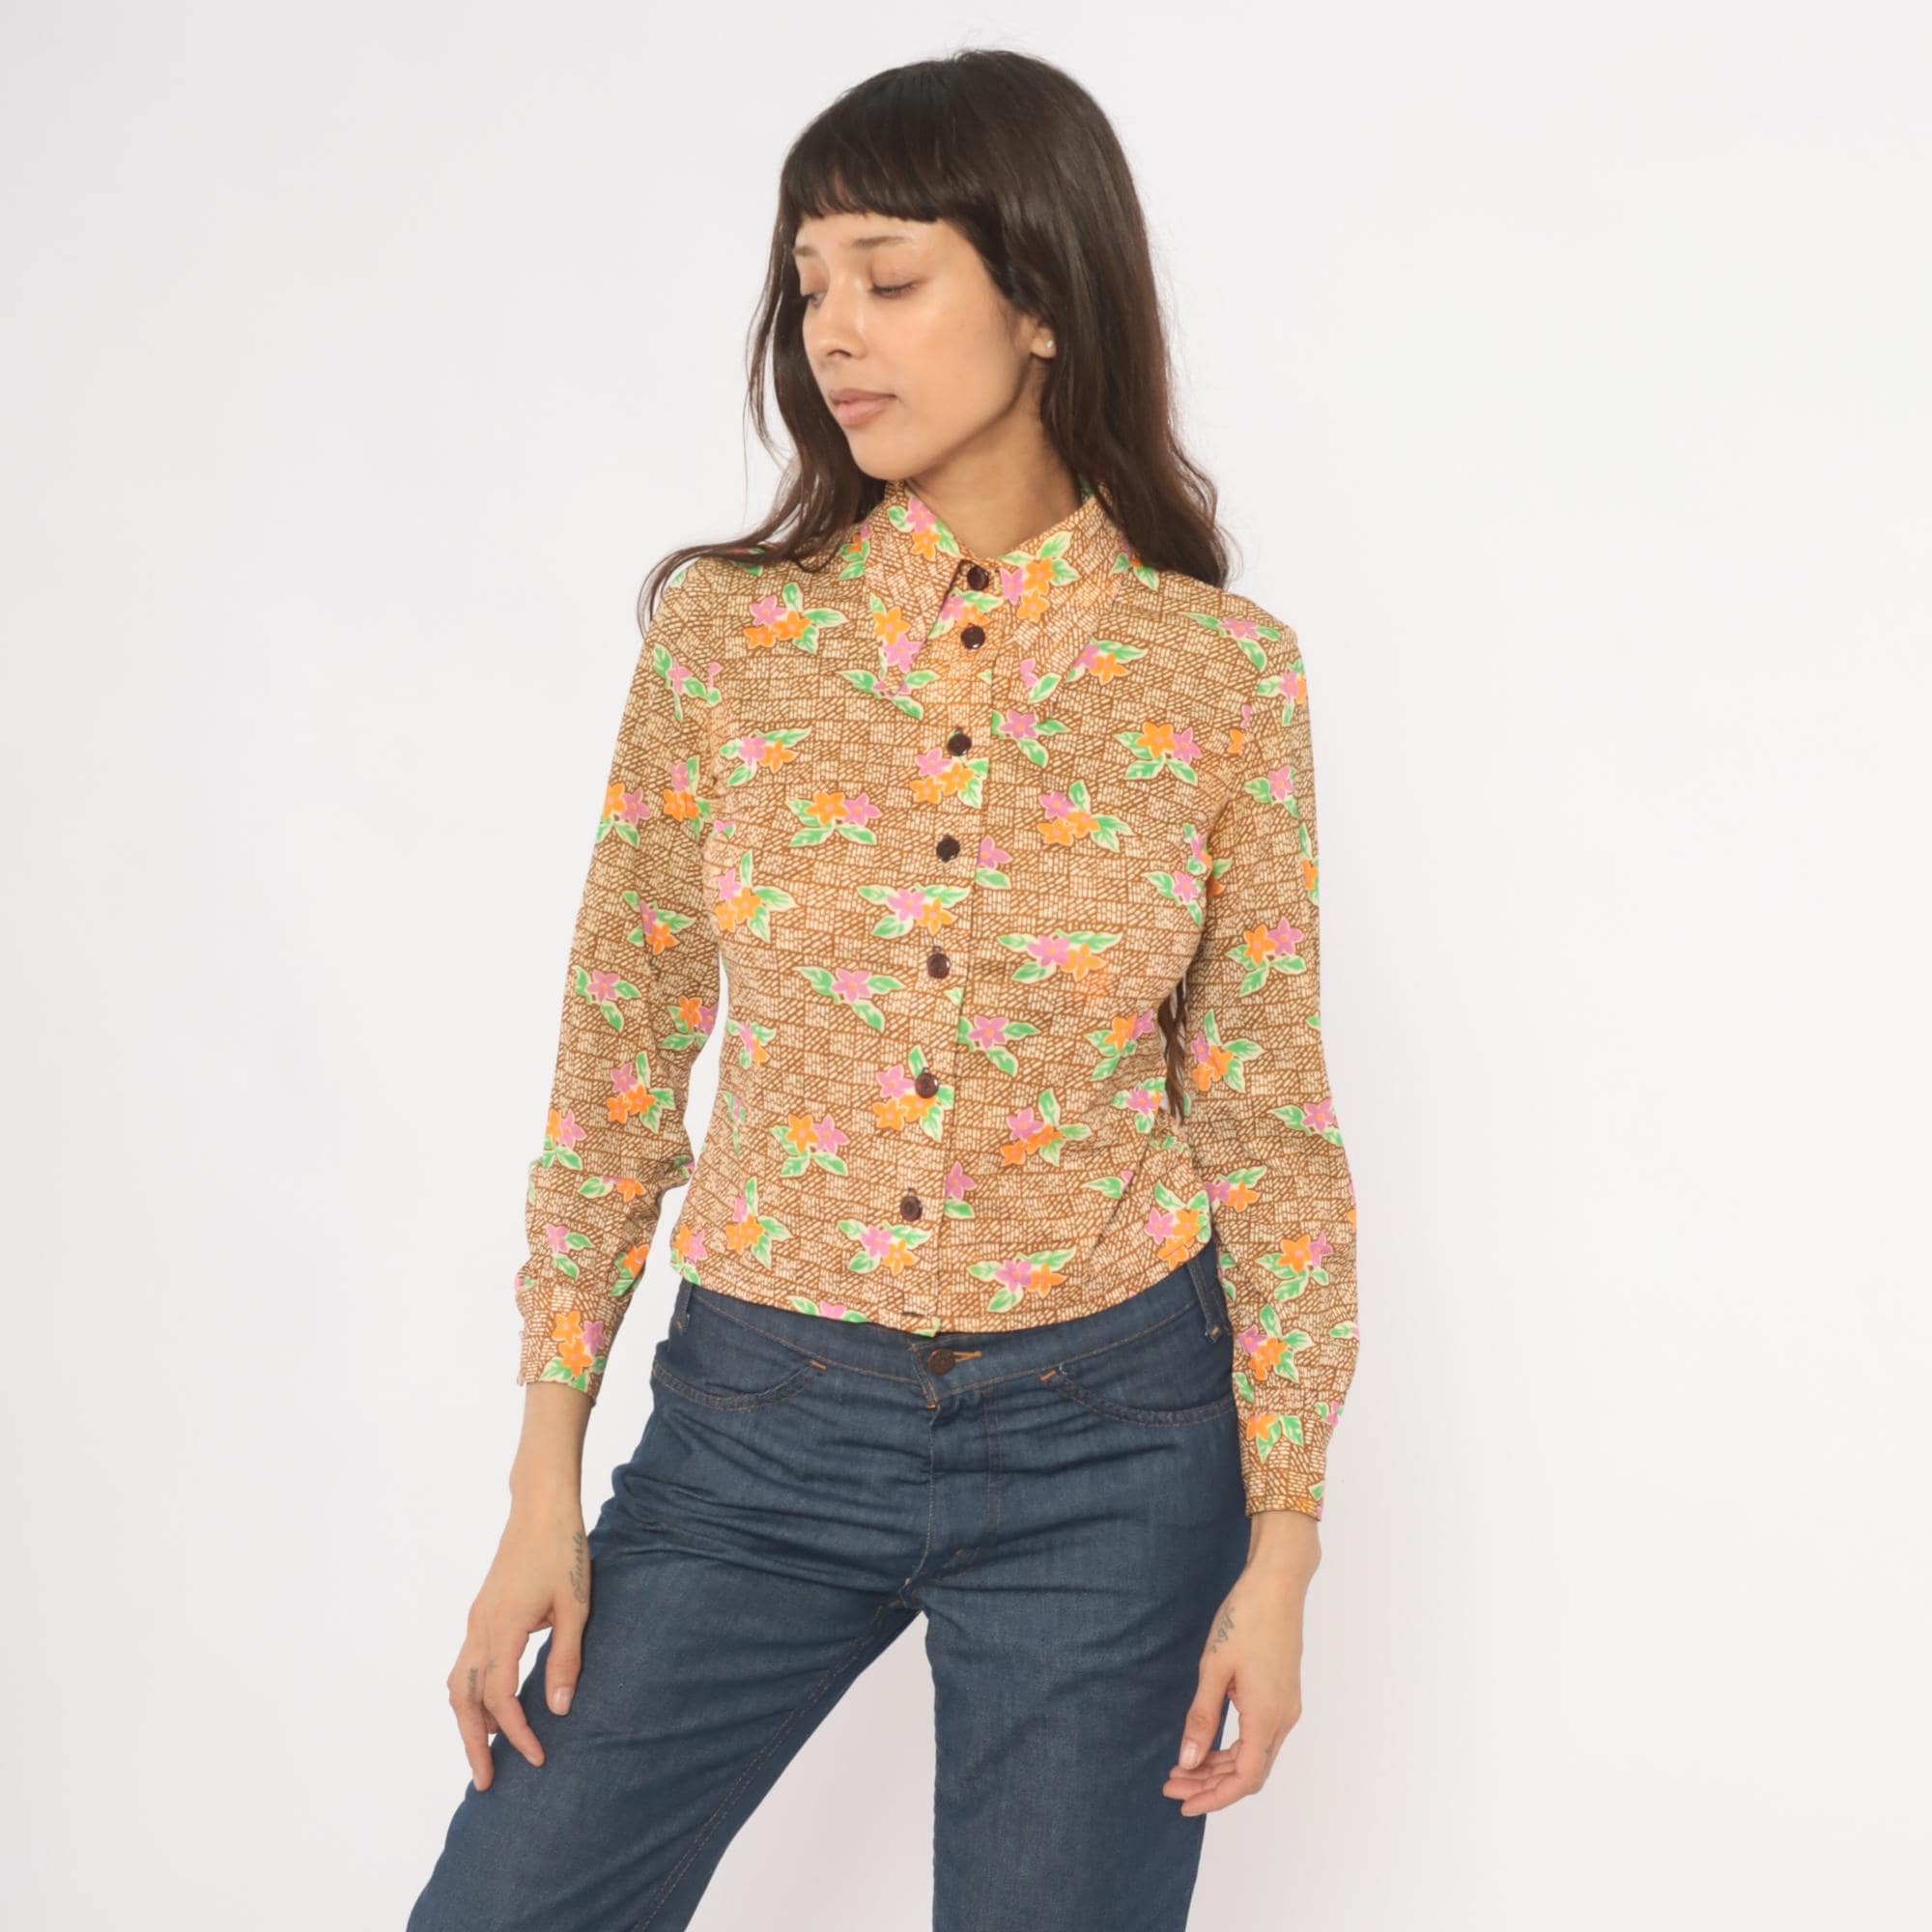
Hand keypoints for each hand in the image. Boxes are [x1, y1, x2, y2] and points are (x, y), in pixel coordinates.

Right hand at [443, 1488, 590, 1789]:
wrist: (541, 1507)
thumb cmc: (564, 1550)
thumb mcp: (576, 1605)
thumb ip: (567, 1659)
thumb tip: (558, 1711)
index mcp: (503, 1627)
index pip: (501, 1698)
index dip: (517, 1734)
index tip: (537, 1758)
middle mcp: (481, 1626)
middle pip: (464, 1699)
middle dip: (473, 1744)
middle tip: (485, 1783)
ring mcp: (477, 1618)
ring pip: (459, 1683)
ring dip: (468, 1721)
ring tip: (486, 1752)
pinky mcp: (482, 1612)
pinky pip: (467, 1664)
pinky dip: (472, 1694)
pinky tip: (491, 1708)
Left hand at [1163, 1512, 1319, 1813]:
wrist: (1277, 1583)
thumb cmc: (1245, 1619)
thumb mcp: (1214, 1667)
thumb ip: (1202, 1716)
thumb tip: (1189, 1760)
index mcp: (1267, 1715)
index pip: (1244, 1779)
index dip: (1214, 1798)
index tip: (1183, 1803)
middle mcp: (1283, 1718)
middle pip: (1249, 1771)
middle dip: (1210, 1783)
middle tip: (1171, 1782)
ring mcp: (1286, 1706)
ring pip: (1255, 1754)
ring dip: (1220, 1765)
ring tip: (1183, 1766)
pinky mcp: (1283, 1693)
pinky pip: (1259, 1735)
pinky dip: (1233, 1746)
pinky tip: (1207, 1741)